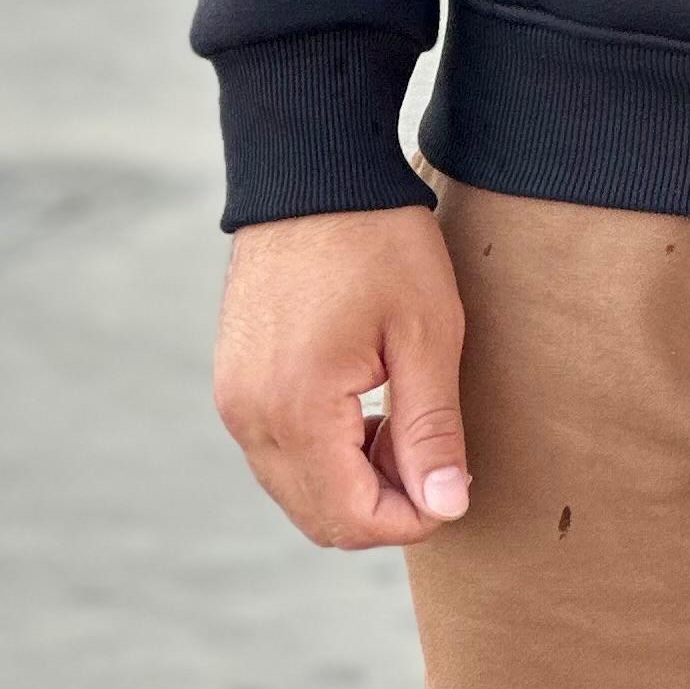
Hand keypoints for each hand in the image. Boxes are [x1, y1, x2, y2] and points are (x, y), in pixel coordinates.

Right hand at [213, 203, 471, 549]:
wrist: (313, 169)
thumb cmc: (380, 240)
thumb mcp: (427, 331)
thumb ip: (432, 429)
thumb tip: (447, 507)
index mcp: (297, 408)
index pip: (352, 519)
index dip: (414, 519)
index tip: (456, 487)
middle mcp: (249, 416)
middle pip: (319, 517)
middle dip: (384, 507)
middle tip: (435, 459)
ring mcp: (233, 399)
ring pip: (295, 490)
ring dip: (354, 483)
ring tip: (405, 426)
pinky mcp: (233, 380)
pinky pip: (277, 452)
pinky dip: (324, 455)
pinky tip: (367, 410)